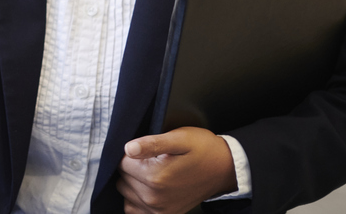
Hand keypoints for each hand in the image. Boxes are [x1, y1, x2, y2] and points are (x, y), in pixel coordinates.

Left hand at [117, 127, 236, 213]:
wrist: (224, 168)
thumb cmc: (202, 149)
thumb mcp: (179, 138)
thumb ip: (152, 143)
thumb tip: (128, 149)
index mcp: (155, 177)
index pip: (121, 163)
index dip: (131, 153)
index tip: (146, 150)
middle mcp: (155, 198)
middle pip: (122, 179)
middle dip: (132, 168)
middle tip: (153, 160)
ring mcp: (159, 211)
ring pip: (126, 194)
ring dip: (133, 184)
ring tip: (153, 173)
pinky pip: (134, 211)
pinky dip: (136, 200)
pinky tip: (148, 188)